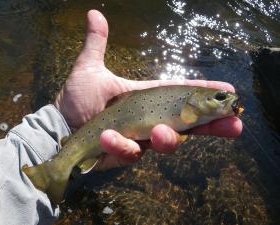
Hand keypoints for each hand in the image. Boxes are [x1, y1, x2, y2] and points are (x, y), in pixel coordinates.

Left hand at [55, 10, 241, 170]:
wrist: (60, 126)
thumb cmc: (76, 99)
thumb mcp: (89, 69)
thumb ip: (97, 44)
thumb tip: (94, 14)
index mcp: (145, 97)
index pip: (179, 93)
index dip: (203, 93)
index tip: (228, 91)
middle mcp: (148, 118)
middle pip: (187, 124)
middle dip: (211, 126)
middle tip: (234, 125)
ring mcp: (138, 138)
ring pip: (165, 142)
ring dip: (167, 138)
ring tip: (158, 132)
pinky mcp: (125, 153)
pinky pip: (131, 152)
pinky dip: (122, 145)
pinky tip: (107, 137)